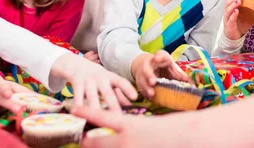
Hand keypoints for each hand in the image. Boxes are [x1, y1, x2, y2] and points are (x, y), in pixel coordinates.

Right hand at [0, 75, 29, 123]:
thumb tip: (43, 99)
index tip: (9, 95)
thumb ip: (26, 93)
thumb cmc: (8, 90)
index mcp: (4, 88)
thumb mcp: (16, 88)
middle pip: (0, 99)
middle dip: (8, 104)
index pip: (4, 87)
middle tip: (17, 109)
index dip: (5, 91)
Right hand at [50, 52, 137, 109]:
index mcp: (110, 77)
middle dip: (113, 105)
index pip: (121, 82)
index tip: (135, 97)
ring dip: (95, 108)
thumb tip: (130, 107)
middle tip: (118, 116)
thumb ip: (116, 92)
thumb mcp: (107, 80)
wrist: (76, 64)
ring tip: (99, 118)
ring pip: (92, 97)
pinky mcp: (77, 83)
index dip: (128, 89)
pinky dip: (80, 106)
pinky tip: (81, 114)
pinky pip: (78, 96)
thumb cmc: (97, 77)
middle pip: (108, 93)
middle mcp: (100, 78)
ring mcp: (88, 80)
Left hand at [75, 106, 192, 147]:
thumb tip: (112, 124)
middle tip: (80, 140)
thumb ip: (124, 125)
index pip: (100, 116)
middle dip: (85, 142)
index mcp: (127, 124)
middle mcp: (124, 140)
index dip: (85, 112)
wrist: (180, 138)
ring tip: (92, 145)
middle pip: (95, 143)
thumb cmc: (161, 129)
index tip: (73, 109)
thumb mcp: (140, 123)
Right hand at [131, 51, 189, 98]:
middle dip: (149, 75)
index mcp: (160, 58)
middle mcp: (149, 64)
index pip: (160, 55)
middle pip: (146, 68)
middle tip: (153, 82)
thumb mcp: (172, 67)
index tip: (157, 58)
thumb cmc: (163, 66)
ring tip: (151, 94)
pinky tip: (149, 98)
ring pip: (141, 79)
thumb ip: (181, 75)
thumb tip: (193, 86)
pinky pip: (139, 87)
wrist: (148, 64)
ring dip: (145, 87)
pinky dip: (144, 92)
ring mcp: (142, 72)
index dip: (159, 56)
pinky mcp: (139, 80)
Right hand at [222, 0, 249, 40]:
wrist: (235, 37)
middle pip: (227, 2)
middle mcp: (228, 12)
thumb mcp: (249, 19)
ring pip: (227, 9)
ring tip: (239, 1)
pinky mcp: (229, 25)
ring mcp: (227, 18)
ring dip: (233, 4)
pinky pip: (230, 19)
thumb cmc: (240, 25)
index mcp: (232, 8)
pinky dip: (233, 15)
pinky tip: (236, 11)